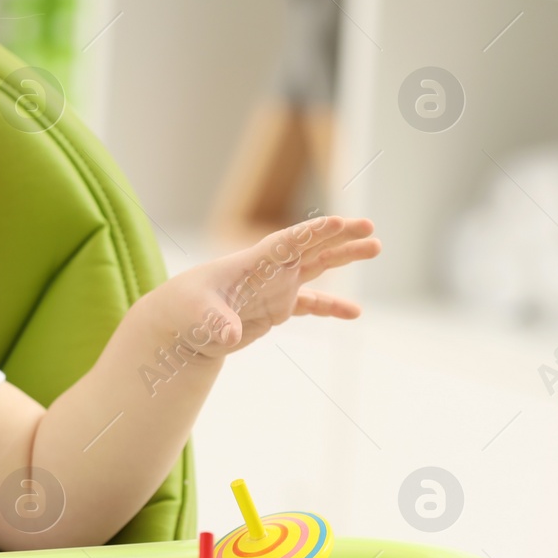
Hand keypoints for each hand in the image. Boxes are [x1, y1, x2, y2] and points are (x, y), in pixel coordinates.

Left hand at [150, 215, 381, 358]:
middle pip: (309, 247)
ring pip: (317, 266)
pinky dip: (332, 307)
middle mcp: (268, 270)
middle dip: (339, 236)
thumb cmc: (183, 311)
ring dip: (344, 256)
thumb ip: (215, 322)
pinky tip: (354, 312)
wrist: (180, 324)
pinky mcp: (278, 306)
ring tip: (376, 246)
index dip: (312, 233)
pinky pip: (311, 304)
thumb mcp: (197, 316)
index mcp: (251, 263)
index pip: (286, 242)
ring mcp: (276, 286)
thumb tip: (229, 336)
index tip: (338, 222)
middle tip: (370, 227)